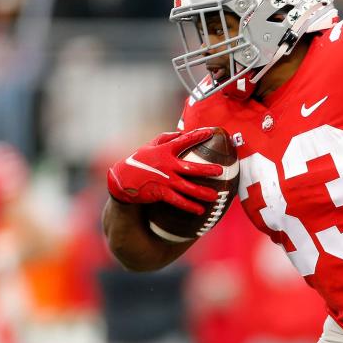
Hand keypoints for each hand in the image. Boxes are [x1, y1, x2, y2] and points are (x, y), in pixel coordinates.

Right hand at [107, 128, 221, 214]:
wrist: (122, 179)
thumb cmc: (139, 161)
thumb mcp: (150, 145)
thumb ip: (166, 138)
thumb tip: (182, 132)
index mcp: (164, 150)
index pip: (183, 140)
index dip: (197, 136)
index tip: (211, 132)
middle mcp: (166, 165)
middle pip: (191, 167)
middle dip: (207, 169)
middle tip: (220, 171)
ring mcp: (164, 180)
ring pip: (187, 187)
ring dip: (202, 192)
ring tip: (215, 196)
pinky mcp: (160, 192)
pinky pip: (178, 200)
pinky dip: (189, 206)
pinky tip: (200, 210)